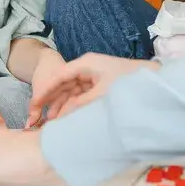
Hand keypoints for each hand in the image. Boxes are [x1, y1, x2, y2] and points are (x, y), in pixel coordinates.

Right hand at [27, 54, 156, 125]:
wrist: (150, 79)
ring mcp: (90, 76)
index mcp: (85, 64)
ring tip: (49, 122)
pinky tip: (63, 118)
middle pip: (61, 84)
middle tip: (36, 116)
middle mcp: (85, 68)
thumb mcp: (103, 92)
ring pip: (68, 91)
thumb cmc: (127, 81)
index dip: (45, 90)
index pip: (59, 76)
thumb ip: (82, 102)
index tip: (34, 103)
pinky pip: (78, 95)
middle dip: (49, 101)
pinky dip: (70, 106)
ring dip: (59, 106)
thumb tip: (65, 114)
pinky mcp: (95, 85)